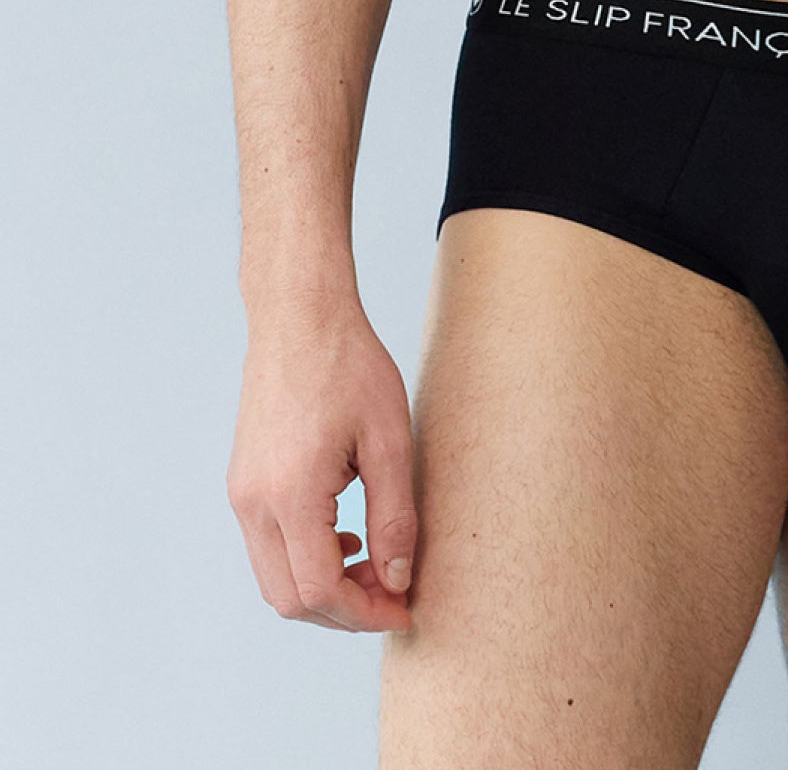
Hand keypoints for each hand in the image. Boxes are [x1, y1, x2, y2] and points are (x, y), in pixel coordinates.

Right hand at [227, 303, 418, 632]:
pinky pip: (267, 548)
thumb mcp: (389, 438)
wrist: (299, 316)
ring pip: (274, 580)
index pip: (319, 590)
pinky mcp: (242, 483)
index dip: (364, 613)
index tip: (404, 608)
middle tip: (393, 592)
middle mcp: (254, 502)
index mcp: (290, 493)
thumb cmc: (349, 365)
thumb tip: (397, 580)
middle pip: (289, 599)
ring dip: (322, 588)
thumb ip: (394, 515)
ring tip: (375, 563)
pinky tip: (345, 536)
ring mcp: (241, 494)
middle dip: (343, 611)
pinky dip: (303, 561)